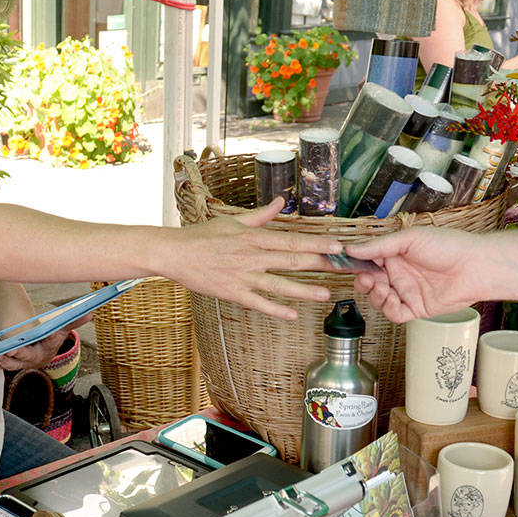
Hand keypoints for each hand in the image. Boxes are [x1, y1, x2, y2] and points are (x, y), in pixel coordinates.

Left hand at [0, 327, 71, 371]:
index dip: (21, 353)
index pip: (31, 354)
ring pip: (7, 365)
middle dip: (7, 358)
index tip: (12, 349)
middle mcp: (31, 362)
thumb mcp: (61, 329)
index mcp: (43, 354)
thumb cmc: (52, 337)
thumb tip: (90, 314)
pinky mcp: (11, 362)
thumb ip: (73, 322)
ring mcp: (20, 363)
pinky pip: (0, 365)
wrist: (45, 345)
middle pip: (17, 362)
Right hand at [165, 197, 341, 319]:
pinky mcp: (233, 292)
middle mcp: (252, 256)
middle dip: (321, 264)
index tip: (338, 246)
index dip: (318, 243)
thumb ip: (261, 215)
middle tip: (343, 269)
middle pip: (293, 261)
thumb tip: (281, 202)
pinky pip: (258, 302)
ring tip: (326, 294)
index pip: (292, 240)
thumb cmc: (202, 236)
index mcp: (254, 237)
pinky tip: (292, 314)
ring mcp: (243, 276)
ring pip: (279, 284)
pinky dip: (275, 309)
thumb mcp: (233, 220)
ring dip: (304, 290)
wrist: (174, 253)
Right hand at [345, 227, 483, 321]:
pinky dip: (389, 309)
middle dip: (363, 282)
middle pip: (370, 282)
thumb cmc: (448, 245)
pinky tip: (392, 300)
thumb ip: (379, 246)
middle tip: (366, 279)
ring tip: (381, 288)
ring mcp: (407, 291)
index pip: (367, 260)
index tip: (342, 264)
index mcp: (395, 254)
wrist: (474, 266)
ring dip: (375, 296)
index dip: (354, 264)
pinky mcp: (416, 307)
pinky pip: (395, 314)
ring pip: (379, 300)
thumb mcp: (409, 239)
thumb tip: (351, 249)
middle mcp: (399, 273)